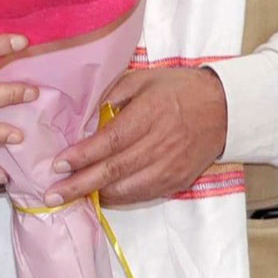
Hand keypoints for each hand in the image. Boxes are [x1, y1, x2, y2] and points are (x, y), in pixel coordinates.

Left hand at [44, 67, 227, 207]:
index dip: (83, 155)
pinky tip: (99, 197)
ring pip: (127, 189)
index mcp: (149, 115)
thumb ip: (114, 94)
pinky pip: (143, 195)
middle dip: (79, 184)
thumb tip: (86, 115)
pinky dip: (119, 198)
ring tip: (69, 198)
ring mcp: (169, 167)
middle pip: (114, 170)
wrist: (224, 109)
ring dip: (95, 195)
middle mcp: (159, 144)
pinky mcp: (177, 181)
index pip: (110, 141)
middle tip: (52, 194)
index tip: (58, 163)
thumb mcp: (144, 79)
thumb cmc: (179, 89)